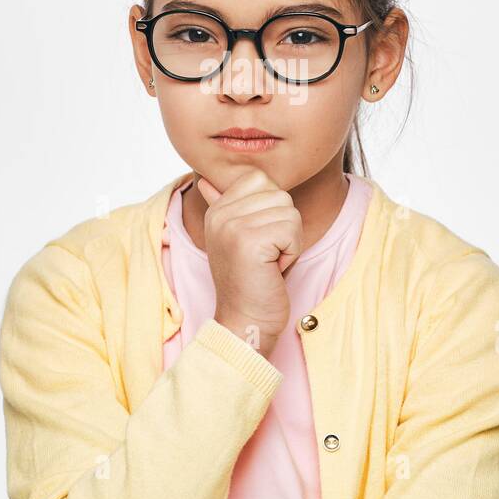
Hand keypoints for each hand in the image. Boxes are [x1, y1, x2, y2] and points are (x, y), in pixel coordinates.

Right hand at [194, 167, 302, 357]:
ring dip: (290, 241)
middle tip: (266, 254)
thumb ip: (225, 207)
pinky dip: (292, 253)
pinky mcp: (249, 242)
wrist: (245, 321)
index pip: (259, 178)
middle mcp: (220, 215)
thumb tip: (205, 182)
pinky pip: (293, 230)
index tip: (260, 238)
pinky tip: (273, 269)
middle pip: (279, 194)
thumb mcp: (234, 239)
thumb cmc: (250, 281)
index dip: (272, 208)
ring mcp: (232, 226)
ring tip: (269, 261)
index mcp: (216, 210)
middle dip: (284, 225)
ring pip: (289, 211)